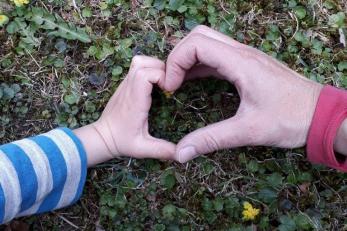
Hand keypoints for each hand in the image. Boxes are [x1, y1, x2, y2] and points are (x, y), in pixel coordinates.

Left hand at [75, 56, 175, 165]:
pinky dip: (149, 69)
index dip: (160, 76)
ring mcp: (125, 85)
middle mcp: (128, 89)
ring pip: (139, 61)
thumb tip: (181, 154)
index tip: (169, 89)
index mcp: (134, 101)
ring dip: (154, 66)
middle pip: (143, 62)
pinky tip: (156, 85)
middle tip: (170, 84)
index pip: (144, 75)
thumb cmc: (122, 142)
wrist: (102, 137)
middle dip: (160, 68)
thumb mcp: (142, 149)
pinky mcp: (125, 85)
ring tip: (163, 81)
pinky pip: (137, 67)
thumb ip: (161, 150)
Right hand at [162, 25, 322, 162]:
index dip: (175, 62)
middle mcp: (242, 53)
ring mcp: (245, 57)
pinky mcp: (247, 65)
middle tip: (171, 82)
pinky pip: (217, 56)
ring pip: (207, 43)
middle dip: (178, 56)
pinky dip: (200, 65)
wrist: (320, 114)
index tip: (171, 87)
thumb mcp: (248, 131)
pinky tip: (193, 81)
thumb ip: (212, 139)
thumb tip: (181, 152)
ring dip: (188, 59)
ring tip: (177, 83)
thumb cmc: (291, 119)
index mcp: (241, 62)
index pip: (196, 44)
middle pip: (199, 36)